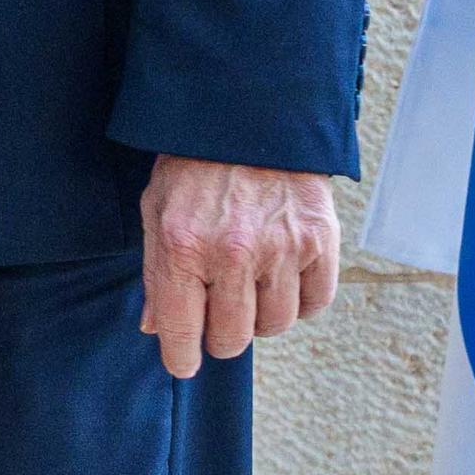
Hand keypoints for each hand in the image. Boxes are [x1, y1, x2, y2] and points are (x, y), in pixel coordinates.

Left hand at [138, 155, 339, 379]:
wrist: (251, 113)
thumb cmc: (196, 164)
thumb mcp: (158, 209)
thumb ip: (156, 273)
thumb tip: (154, 328)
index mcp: (183, 246)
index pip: (181, 334)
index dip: (181, 358)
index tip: (184, 361)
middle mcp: (233, 253)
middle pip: (231, 340)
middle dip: (219, 334)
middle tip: (218, 309)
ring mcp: (281, 247)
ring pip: (274, 326)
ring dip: (260, 314)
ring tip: (251, 282)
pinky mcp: (320, 239)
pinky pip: (314, 304)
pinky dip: (299, 300)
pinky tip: (283, 275)